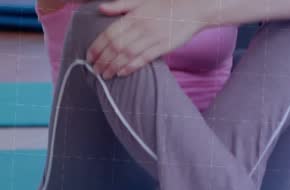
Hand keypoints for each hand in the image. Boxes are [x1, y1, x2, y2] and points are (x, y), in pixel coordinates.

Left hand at [86, 0, 206, 78]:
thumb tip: (102, 9)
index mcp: (133, 16)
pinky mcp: (164, 46)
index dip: (97, 47)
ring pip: (128, 55)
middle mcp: (140, 27)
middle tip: (95, 70)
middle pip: (116, 47)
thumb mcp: (141, 0)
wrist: (192, 8)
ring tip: (105, 75)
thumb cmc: (166, 4)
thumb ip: (121, 5)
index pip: (109, 34)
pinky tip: (122, 73)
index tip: (89, 57)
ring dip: (114, 66)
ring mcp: (152, 38)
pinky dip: (132, 66)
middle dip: (103, 60)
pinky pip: (144, 58)